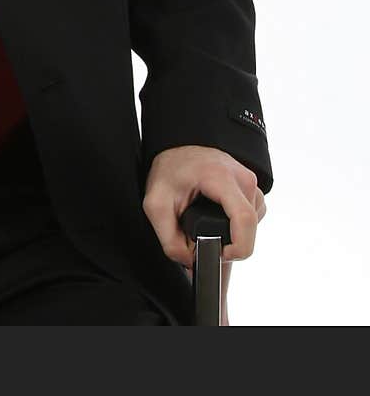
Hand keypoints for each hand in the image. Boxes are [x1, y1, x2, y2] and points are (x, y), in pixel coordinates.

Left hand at [143, 145, 265, 267]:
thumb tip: (191, 262)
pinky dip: (236, 225)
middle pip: (248, 227)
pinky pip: (251, 217)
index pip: (245, 219)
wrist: (178, 148)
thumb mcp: (156, 205)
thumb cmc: (169, 169)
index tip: (221, 255)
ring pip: (252, 225)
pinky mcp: (251, 187)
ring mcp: (249, 182)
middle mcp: (242, 178)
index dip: (238, 247)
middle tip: (201, 239)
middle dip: (228, 244)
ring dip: (232, 235)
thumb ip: (169, 240)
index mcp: (221, 177)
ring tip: (206, 223)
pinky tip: (217, 218)